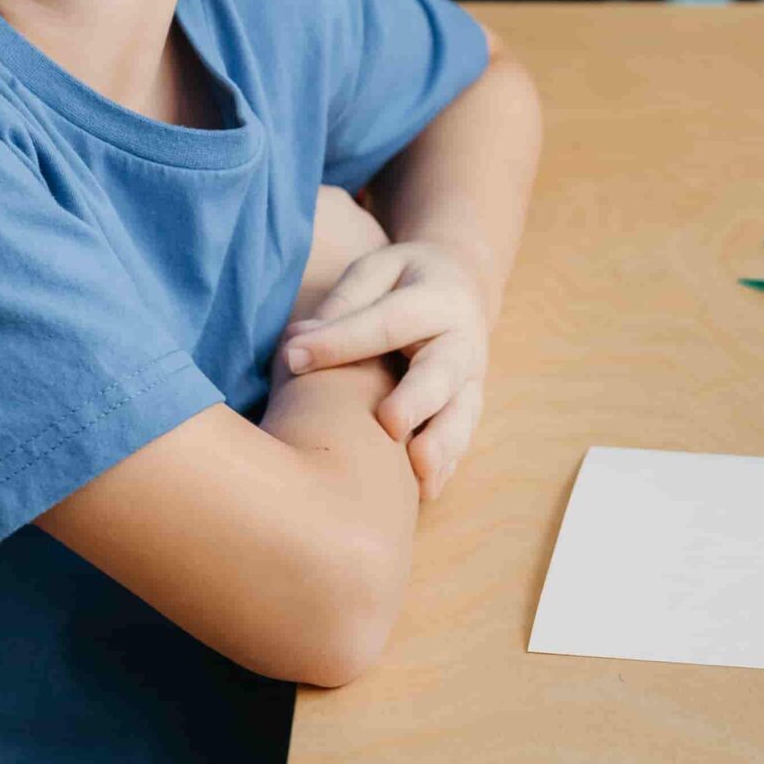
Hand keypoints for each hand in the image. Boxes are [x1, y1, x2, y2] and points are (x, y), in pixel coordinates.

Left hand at [278, 241, 489, 499]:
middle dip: (417, 399)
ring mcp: (471, 380)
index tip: (292, 358)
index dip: (341, 340)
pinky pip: (462, 441)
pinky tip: (425, 491)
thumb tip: (299, 345)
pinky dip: (446, 466)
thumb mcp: (376, 272)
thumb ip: (344, 305)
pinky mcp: (468, 408)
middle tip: (390, 424)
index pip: (387, 322)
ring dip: (443, 444)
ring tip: (420, 470)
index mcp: (436, 299)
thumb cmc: (404, 281)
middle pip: (442, 373)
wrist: (462, 286)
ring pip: (462, 414)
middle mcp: (462, 342)